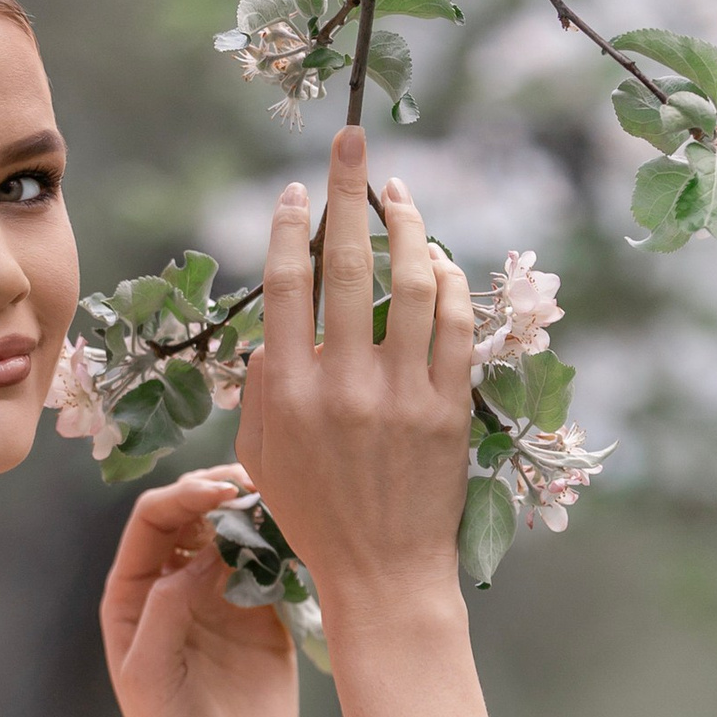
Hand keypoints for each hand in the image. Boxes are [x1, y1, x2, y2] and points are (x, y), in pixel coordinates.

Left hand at [99, 460, 296, 716]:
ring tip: (289, 500)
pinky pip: (280, 569)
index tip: (218, 490)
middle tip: (260, 485)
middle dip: (223, 492)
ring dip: (262, 514)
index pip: (152, 521)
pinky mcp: (269, 622)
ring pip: (241, 535)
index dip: (182, 495)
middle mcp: (177, 589)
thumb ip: (167, 608)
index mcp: (134, 596)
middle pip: (198, 516)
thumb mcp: (150, 675)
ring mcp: (225, 602)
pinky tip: (309, 537)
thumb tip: (208, 550)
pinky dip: (293, 547)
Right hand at [235, 126, 474, 636]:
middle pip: (347, 263)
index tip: (298, 190)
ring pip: (414, 282)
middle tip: (352, 141)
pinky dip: (450, 282)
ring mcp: (404, 394)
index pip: (287, 285)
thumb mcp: (260, 455)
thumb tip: (276, 326)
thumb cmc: (313, 517)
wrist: (383, 576)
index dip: (292, 226)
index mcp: (288, 393)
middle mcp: (345, 385)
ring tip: (400, 193)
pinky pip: (456, 324)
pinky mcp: (451, 408)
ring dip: (409, 225)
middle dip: (348, 190)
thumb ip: (259, 386)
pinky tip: (438, 259)